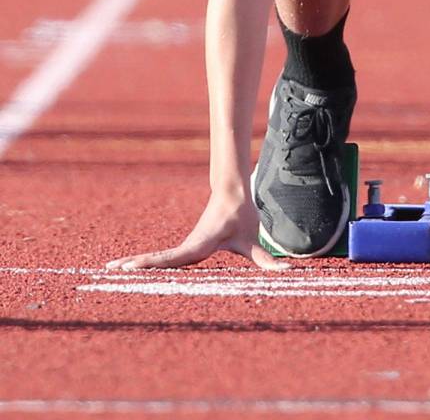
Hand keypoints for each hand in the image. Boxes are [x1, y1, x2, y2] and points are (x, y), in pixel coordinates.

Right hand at [105, 191, 288, 271]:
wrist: (233, 192)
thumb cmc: (242, 216)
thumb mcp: (252, 239)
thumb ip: (266, 259)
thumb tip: (286, 272)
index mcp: (199, 245)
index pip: (173, 258)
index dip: (154, 264)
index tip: (133, 267)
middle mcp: (189, 246)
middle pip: (158, 259)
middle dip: (136, 266)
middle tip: (110, 271)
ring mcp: (186, 246)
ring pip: (158, 257)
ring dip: (136, 264)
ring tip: (110, 269)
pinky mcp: (188, 246)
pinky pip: (164, 257)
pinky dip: (148, 262)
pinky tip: (132, 268)